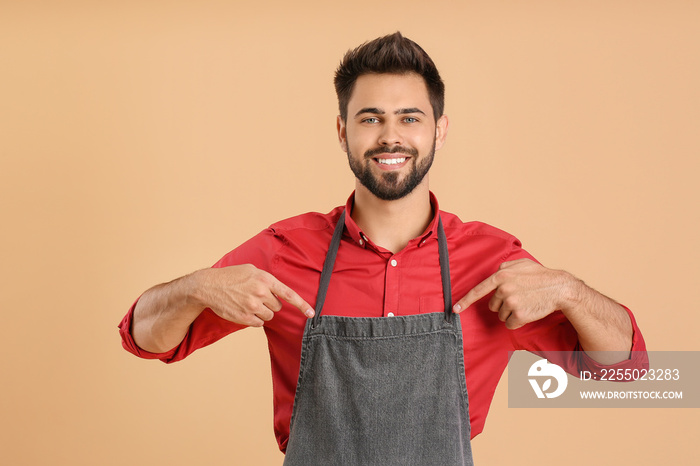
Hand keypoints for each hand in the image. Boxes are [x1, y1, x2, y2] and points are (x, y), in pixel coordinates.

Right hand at [196, 264, 314, 326]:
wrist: (209, 286)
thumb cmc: (231, 276)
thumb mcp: (251, 270)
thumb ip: (267, 279)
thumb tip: (279, 291)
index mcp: (265, 279)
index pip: (288, 294)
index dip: (302, 304)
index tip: (311, 313)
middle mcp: (261, 293)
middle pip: (278, 306)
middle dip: (270, 303)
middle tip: (257, 296)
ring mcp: (253, 306)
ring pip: (269, 316)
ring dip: (262, 311)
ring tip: (248, 302)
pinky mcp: (245, 318)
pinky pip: (259, 323)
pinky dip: (254, 319)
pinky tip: (244, 310)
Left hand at [453, 259, 575, 328]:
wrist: (559, 288)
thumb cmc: (541, 275)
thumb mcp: (521, 263)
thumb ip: (506, 265)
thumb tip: (497, 269)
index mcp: (501, 275)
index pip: (478, 291)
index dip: (465, 301)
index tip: (454, 309)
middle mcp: (503, 289)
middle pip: (493, 305)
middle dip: (502, 304)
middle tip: (519, 297)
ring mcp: (511, 302)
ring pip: (502, 315)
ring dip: (511, 312)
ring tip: (525, 303)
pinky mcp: (519, 314)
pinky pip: (510, 324)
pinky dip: (517, 321)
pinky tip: (527, 312)